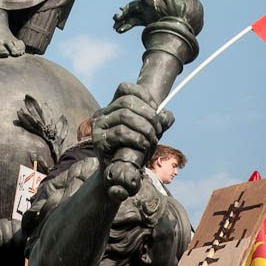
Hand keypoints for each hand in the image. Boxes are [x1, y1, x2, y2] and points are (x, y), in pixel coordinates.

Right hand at [92, 82, 173, 200]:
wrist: (117, 178)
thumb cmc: (133, 152)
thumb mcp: (147, 133)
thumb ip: (158, 122)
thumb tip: (168, 115)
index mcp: (112, 107)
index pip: (124, 88)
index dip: (143, 94)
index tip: (156, 108)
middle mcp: (102, 113)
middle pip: (127, 102)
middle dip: (148, 115)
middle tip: (158, 129)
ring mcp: (98, 126)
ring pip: (124, 116)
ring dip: (144, 128)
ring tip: (152, 140)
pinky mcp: (99, 140)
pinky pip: (121, 133)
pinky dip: (137, 138)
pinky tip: (144, 146)